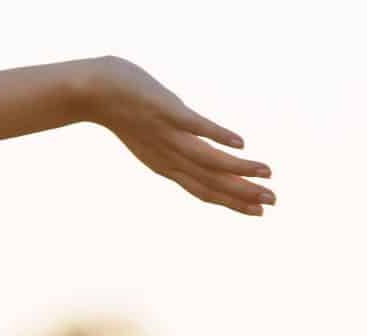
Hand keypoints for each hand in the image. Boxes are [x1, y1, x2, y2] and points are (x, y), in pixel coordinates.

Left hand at [82, 56, 273, 215]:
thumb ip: (176, 141)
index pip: (204, 190)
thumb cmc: (124, 108)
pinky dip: (218, 136)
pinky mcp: (167, 111)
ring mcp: (168, 135)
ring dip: (239, 169)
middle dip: (244, 193)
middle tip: (273, 202)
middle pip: (211, 181)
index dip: (232, 202)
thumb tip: (197, 140)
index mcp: (166, 165)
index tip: (258, 212)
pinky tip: (241, 143)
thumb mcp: (152, 134)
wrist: (93, 91)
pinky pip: (196, 127)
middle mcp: (169, 156)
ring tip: (267, 172)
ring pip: (208, 159)